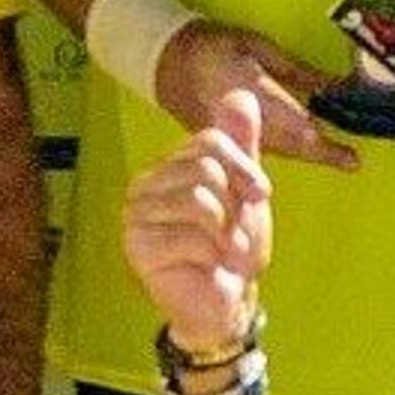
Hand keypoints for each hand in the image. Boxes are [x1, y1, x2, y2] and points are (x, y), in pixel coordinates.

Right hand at [123, 86, 274, 356]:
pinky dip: (210, 255)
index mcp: (167, 168)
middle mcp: (144, 186)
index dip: (244, 168)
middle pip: (205, 167)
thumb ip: (241, 143)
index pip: (210, 141)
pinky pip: (191, 235)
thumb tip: (241, 93)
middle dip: (234, 205)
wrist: (228, 300)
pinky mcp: (138, 246)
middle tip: (230, 233)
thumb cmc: (233, 247)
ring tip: (219, 251)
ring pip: (199, 199)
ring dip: (225, 232)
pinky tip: (204, 266)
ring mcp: (136, 216)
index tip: (258, 195)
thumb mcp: (244, 188)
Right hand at [155, 19, 356, 171]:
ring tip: (340, 158)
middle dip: (322, 152)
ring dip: (308, 154)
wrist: (169, 64)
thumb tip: (332, 86)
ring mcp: (231, 132)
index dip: (314, 131)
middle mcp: (240, 116)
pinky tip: (307, 150)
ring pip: (278, 149)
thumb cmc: (215, 47)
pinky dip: (288, 151)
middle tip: (352, 161)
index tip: (337, 137)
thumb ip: (296, 71)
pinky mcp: (226, 141)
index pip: (288, 115)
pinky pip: (261, 149)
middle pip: (288, 141)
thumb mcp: (257, 47)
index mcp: (248, 86)